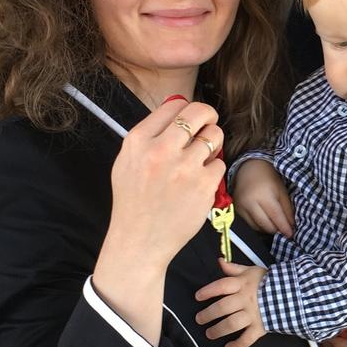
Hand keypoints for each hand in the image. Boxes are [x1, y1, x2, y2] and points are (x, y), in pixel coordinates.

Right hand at [93, 99, 225, 344]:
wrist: (139, 241)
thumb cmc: (133, 202)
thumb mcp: (127, 162)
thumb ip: (149, 135)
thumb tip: (176, 108)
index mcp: (139, 140)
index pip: (175, 105)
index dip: (187, 110)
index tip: (190, 121)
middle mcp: (161, 149)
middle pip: (199, 112)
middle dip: (208, 116)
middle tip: (208, 126)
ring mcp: (184, 167)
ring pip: (215, 135)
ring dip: (213, 144)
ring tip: (203, 158)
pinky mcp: (204, 185)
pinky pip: (219, 164)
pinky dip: (213, 172)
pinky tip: (200, 183)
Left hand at [195, 260, 266, 346]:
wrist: (291, 294)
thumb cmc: (268, 282)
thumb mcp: (251, 271)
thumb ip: (234, 268)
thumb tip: (219, 261)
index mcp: (243, 285)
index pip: (222, 286)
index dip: (208, 291)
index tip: (198, 297)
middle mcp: (246, 300)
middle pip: (223, 307)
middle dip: (208, 314)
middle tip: (199, 319)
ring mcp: (253, 314)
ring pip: (232, 324)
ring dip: (218, 330)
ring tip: (210, 333)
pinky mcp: (260, 327)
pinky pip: (247, 339)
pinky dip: (237, 345)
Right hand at [233, 158, 294, 236]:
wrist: (249, 168)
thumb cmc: (268, 177)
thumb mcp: (282, 190)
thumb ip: (287, 209)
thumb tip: (291, 225)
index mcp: (263, 195)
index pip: (275, 216)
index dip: (284, 227)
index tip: (290, 234)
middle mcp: (250, 203)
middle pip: (265, 224)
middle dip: (277, 230)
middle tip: (285, 231)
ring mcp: (241, 207)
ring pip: (257, 227)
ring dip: (268, 229)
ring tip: (276, 226)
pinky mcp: (237, 210)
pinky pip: (249, 225)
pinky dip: (259, 226)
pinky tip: (266, 222)